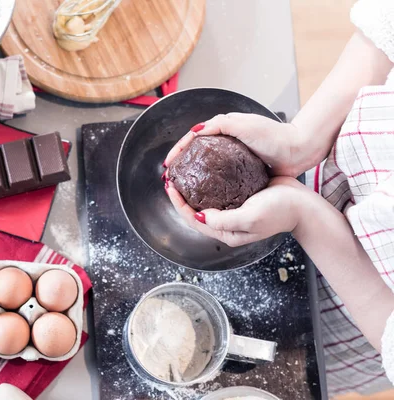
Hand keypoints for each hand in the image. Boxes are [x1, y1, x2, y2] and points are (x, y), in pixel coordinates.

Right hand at [164, 113, 306, 176]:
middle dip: (180, 164)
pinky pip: (218, 177)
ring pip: (205, 166)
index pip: (193, 137)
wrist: (300, 150)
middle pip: (195, 152)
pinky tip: (203, 193)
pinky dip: (207, 183)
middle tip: (170, 178)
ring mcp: (233, 157)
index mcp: (224, 127)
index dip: (178, 150)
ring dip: (191, 175)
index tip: (168, 164)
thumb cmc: (276, 136)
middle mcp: (226, 141)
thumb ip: (220, 124)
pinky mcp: (241, 170)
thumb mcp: (245, 125)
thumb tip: (195, 130)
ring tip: (181, 186)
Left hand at [166, 177, 312, 246]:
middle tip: (171, 178)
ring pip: (205, 201)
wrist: (304, 204)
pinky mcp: (241, 198)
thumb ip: (223, 220)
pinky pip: (218, 191)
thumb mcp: (249, 218)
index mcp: (226, 232)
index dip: (179, 204)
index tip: (171, 187)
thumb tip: (199, 216)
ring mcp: (234, 210)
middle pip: (195, 211)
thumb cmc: (280, 211)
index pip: (194, 220)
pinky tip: (203, 171)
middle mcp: (227, 223)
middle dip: (181, 197)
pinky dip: (208, 182)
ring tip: (182, 174)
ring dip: (192, 189)